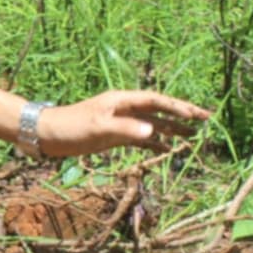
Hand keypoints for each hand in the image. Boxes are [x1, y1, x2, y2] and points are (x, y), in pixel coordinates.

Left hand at [38, 89, 210, 157]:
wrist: (47, 135)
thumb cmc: (71, 126)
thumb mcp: (99, 127)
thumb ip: (126, 129)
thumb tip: (153, 133)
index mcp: (122, 101)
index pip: (156, 101)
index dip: (178, 107)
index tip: (197, 114)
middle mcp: (124, 109)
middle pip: (159, 110)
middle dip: (182, 115)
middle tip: (205, 119)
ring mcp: (120, 122)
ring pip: (152, 124)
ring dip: (172, 130)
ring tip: (193, 136)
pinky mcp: (114, 135)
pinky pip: (140, 138)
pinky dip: (154, 143)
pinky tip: (167, 151)